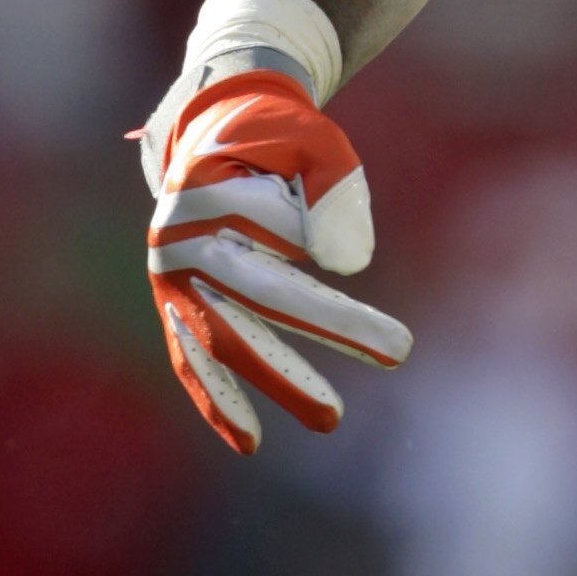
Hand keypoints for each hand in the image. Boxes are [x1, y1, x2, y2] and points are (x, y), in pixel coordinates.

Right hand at [139, 72, 411, 454]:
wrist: (215, 132)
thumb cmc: (275, 138)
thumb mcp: (312, 139)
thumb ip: (334, 188)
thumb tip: (347, 265)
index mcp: (205, 190)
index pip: (275, 221)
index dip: (304, 217)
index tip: (319, 204)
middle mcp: (180, 241)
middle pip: (261, 290)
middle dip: (333, 322)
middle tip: (403, 350)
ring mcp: (174, 281)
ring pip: (229, 338)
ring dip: (281, 378)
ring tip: (333, 420)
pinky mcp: (176, 309)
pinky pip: (194, 361)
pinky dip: (219, 401)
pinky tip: (250, 442)